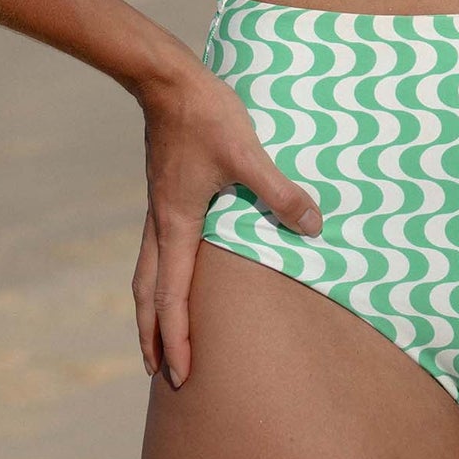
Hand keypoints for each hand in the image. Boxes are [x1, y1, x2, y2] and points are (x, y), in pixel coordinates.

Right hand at [132, 62, 322, 388]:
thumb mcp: (248, 154)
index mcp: (177, 226)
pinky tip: (174, 271)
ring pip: (145, 274)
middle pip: (148, 295)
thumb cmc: (206, 116)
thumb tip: (313, 224)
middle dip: (153, 337)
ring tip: (156, 335)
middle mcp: (161, 224)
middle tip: (157, 374)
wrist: (167, 81)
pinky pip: (153, 250)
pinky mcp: (164, 192)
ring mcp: (159, 208)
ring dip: (151, 310)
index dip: (177, 340)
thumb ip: (279, 191)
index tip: (180, 377)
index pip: (173, 297)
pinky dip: (156, 278)